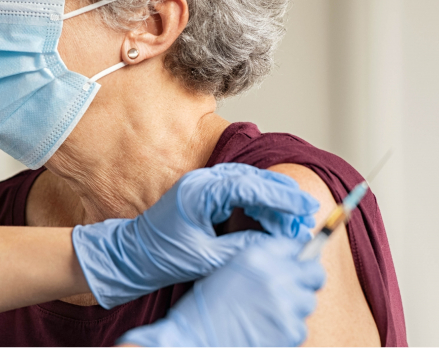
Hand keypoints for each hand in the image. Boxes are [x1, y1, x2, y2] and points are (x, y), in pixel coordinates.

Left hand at [72, 163, 318, 308]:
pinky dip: (258, 202)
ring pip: (248, 183)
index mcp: (199, 192)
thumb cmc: (161, 257)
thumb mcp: (207, 258)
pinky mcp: (204, 193)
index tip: (304, 207)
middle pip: (253, 179)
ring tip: (294, 218)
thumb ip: (243, 248)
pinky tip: (271, 217)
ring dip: (272, 199)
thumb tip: (277, 244)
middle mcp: (202, 181)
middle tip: (306, 213)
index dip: (281, 197)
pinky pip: (238, 190)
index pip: (250, 186)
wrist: (132, 255)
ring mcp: (202, 184)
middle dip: (282, 197)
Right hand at [118, 236, 325, 346]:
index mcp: (258, 257)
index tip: (302, 263)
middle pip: (315, 273)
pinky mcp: (290, 331)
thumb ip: (263, 262)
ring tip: (267, 315)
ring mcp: (286, 304)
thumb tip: (293, 262)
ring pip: (308, 303)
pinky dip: (287, 331)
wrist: (195, 340)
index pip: (299, 246)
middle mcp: (275, 276)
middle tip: (290, 291)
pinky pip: (301, 328)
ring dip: (294, 308)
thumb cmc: (206, 310)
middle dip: (306, 281)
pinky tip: (265, 330)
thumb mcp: (230, 271)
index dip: (302, 257)